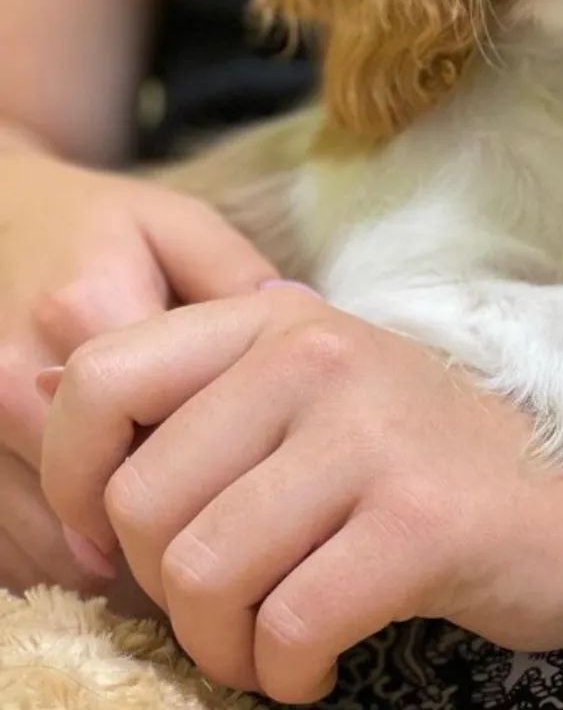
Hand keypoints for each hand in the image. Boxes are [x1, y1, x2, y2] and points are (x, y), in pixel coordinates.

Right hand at [0, 147, 273, 593]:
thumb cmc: (97, 228)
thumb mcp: (178, 226)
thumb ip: (238, 279)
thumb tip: (307, 332)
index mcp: (82, 313)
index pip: (162, 431)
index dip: (222, 468)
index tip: (264, 477)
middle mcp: (12, 381)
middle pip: (107, 501)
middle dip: (175, 522)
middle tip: (229, 516)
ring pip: (56, 544)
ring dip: (123, 556)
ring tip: (179, 526)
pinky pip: (14, 557)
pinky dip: (70, 562)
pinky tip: (115, 533)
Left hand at [40, 286, 562, 702]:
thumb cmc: (420, 456)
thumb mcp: (301, 400)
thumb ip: (179, 397)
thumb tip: (33, 400)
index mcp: (274, 322)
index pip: (102, 381)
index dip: (72, 480)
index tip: (110, 542)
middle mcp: (316, 358)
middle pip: (142, 505)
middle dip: (165, 586)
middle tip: (229, 603)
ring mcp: (371, 435)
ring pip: (204, 572)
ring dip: (223, 642)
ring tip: (272, 637)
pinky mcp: (419, 523)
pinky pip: (286, 627)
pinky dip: (284, 673)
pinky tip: (319, 661)